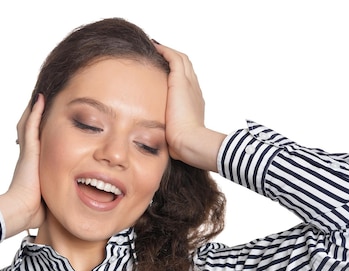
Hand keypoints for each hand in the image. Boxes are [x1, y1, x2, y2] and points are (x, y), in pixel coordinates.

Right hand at [0, 94, 45, 236]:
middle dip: (35, 115)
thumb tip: (70, 200)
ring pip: (29, 123)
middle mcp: (28, 155)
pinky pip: (32, 126)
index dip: (40, 130)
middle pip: (30, 129)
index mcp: (33, 166)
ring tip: (41, 94)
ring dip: (34, 109)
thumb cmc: (35, 209)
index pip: (37, 143)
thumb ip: (57, 193)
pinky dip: (36, 112)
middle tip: (40, 100)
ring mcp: (27, 151)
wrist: (22, 210)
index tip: (47, 121)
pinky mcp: (29, 150)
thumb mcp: (49, 196)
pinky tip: (40, 99)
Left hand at [153, 42, 225, 171]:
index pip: (187, 84)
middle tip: (159, 54)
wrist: (190, 142)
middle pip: (186, 68)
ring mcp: (189, 85)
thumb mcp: (174, 136)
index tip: (165, 73)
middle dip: (173, 60)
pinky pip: (174, 59)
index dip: (177, 75)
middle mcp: (194, 91)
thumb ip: (168, 133)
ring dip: (169, 52)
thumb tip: (158, 143)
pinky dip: (165, 51)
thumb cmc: (183, 145)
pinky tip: (154, 47)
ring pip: (182, 60)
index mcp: (194, 103)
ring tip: (155, 47)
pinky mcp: (181, 82)